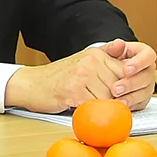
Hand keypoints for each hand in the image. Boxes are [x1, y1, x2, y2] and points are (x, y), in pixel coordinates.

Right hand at [5, 46, 127, 114]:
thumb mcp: (83, 59)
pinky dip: (90, 111)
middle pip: (118, 87)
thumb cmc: (58, 76)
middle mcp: (90, 62)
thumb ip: (105, 53)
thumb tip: (123, 44)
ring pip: (107, 98)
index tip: (117, 96)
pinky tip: (81, 108)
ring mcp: (81, 76)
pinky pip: (93, 106)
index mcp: (96, 54)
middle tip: (102, 104)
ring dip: (101, 107)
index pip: (125, 73)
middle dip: (113, 99)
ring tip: (90, 105)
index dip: (124, 88)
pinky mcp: (73, 91)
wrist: (31, 84)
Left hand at [102, 39, 156, 108]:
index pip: (148, 55)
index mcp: (142, 54)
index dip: (139, 63)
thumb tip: (119, 44)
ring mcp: (147, 84)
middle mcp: (147, 70)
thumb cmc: (109, 60)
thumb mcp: (108, 51)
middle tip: (116, 88)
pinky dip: (130, 104)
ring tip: (116, 98)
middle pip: (147, 76)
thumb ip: (112, 48)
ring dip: (130, 96)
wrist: (105, 73)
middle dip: (131, 83)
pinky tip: (120, 104)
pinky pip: (140, 102)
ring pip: (145, 91)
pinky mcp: (143, 98)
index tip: (126, 69)